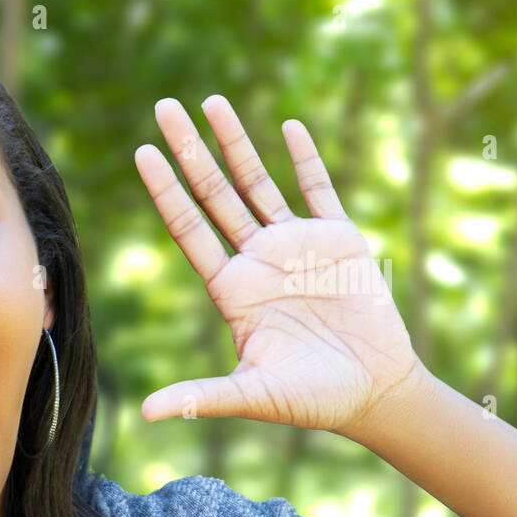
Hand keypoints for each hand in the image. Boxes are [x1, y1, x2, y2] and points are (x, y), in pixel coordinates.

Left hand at [134, 95, 423, 434]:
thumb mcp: (252, 395)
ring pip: (257, 183)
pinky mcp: (340, 240)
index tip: (142, 152)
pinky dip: (304, 158)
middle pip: (214, 193)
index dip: (166, 190)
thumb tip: (148, 414)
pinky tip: (285, 125)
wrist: (374, 391)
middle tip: (164, 106)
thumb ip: (201, 397)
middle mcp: (256, 260)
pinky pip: (318, 190)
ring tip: (211, 101)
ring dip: (236, 143)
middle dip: (189, 150)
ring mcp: (296, 246)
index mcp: (232, 289)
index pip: (189, 228)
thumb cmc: (310, 399)